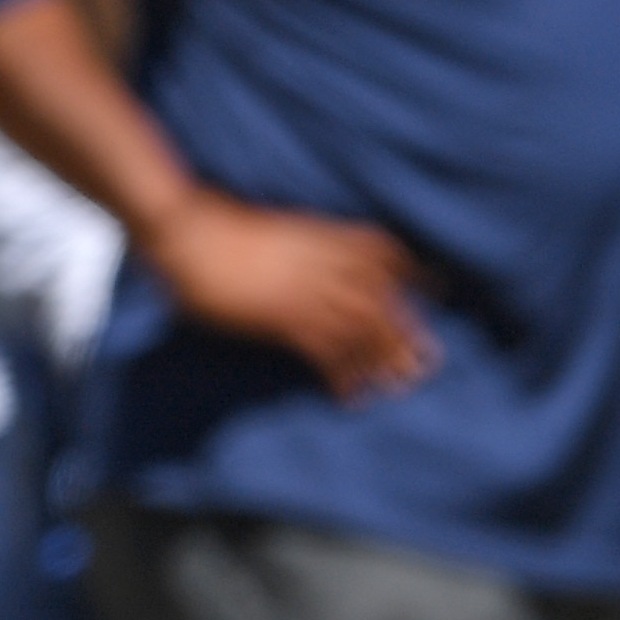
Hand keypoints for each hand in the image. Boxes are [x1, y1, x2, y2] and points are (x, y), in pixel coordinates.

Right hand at [143, 189, 436, 401]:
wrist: (184, 230)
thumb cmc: (214, 224)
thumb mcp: (267, 226)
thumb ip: (294, 239)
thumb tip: (302, 249)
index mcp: (316, 235)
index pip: (379, 252)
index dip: (410, 271)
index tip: (435, 288)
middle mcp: (318, 263)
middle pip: (378, 298)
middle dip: (405, 330)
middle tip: (428, 360)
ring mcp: (302, 290)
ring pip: (360, 327)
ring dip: (383, 358)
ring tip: (400, 385)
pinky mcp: (280, 317)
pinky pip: (324, 350)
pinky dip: (342, 374)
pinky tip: (350, 395)